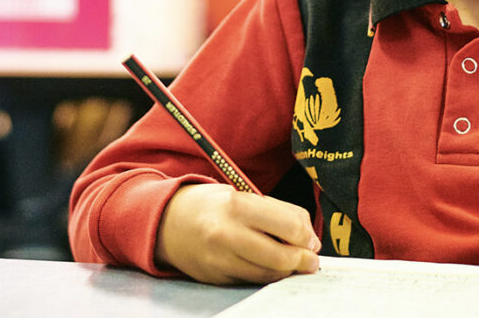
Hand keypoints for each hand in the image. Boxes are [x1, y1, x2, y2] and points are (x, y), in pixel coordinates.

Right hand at [155, 183, 319, 284]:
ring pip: (269, 274)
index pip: (289, 226)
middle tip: (310, 261)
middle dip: (303, 261)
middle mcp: (227, 233)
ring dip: (287, 271)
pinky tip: (268, 267)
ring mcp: (220, 258)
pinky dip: (266, 276)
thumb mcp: (242, 196)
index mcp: (237, 205)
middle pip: (282, 256)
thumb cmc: (212, 206)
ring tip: (291, 263)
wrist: (167, 222)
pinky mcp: (216, 276)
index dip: (307, 237)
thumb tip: (309, 238)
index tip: (311, 241)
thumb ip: (277, 212)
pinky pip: (252, 281)